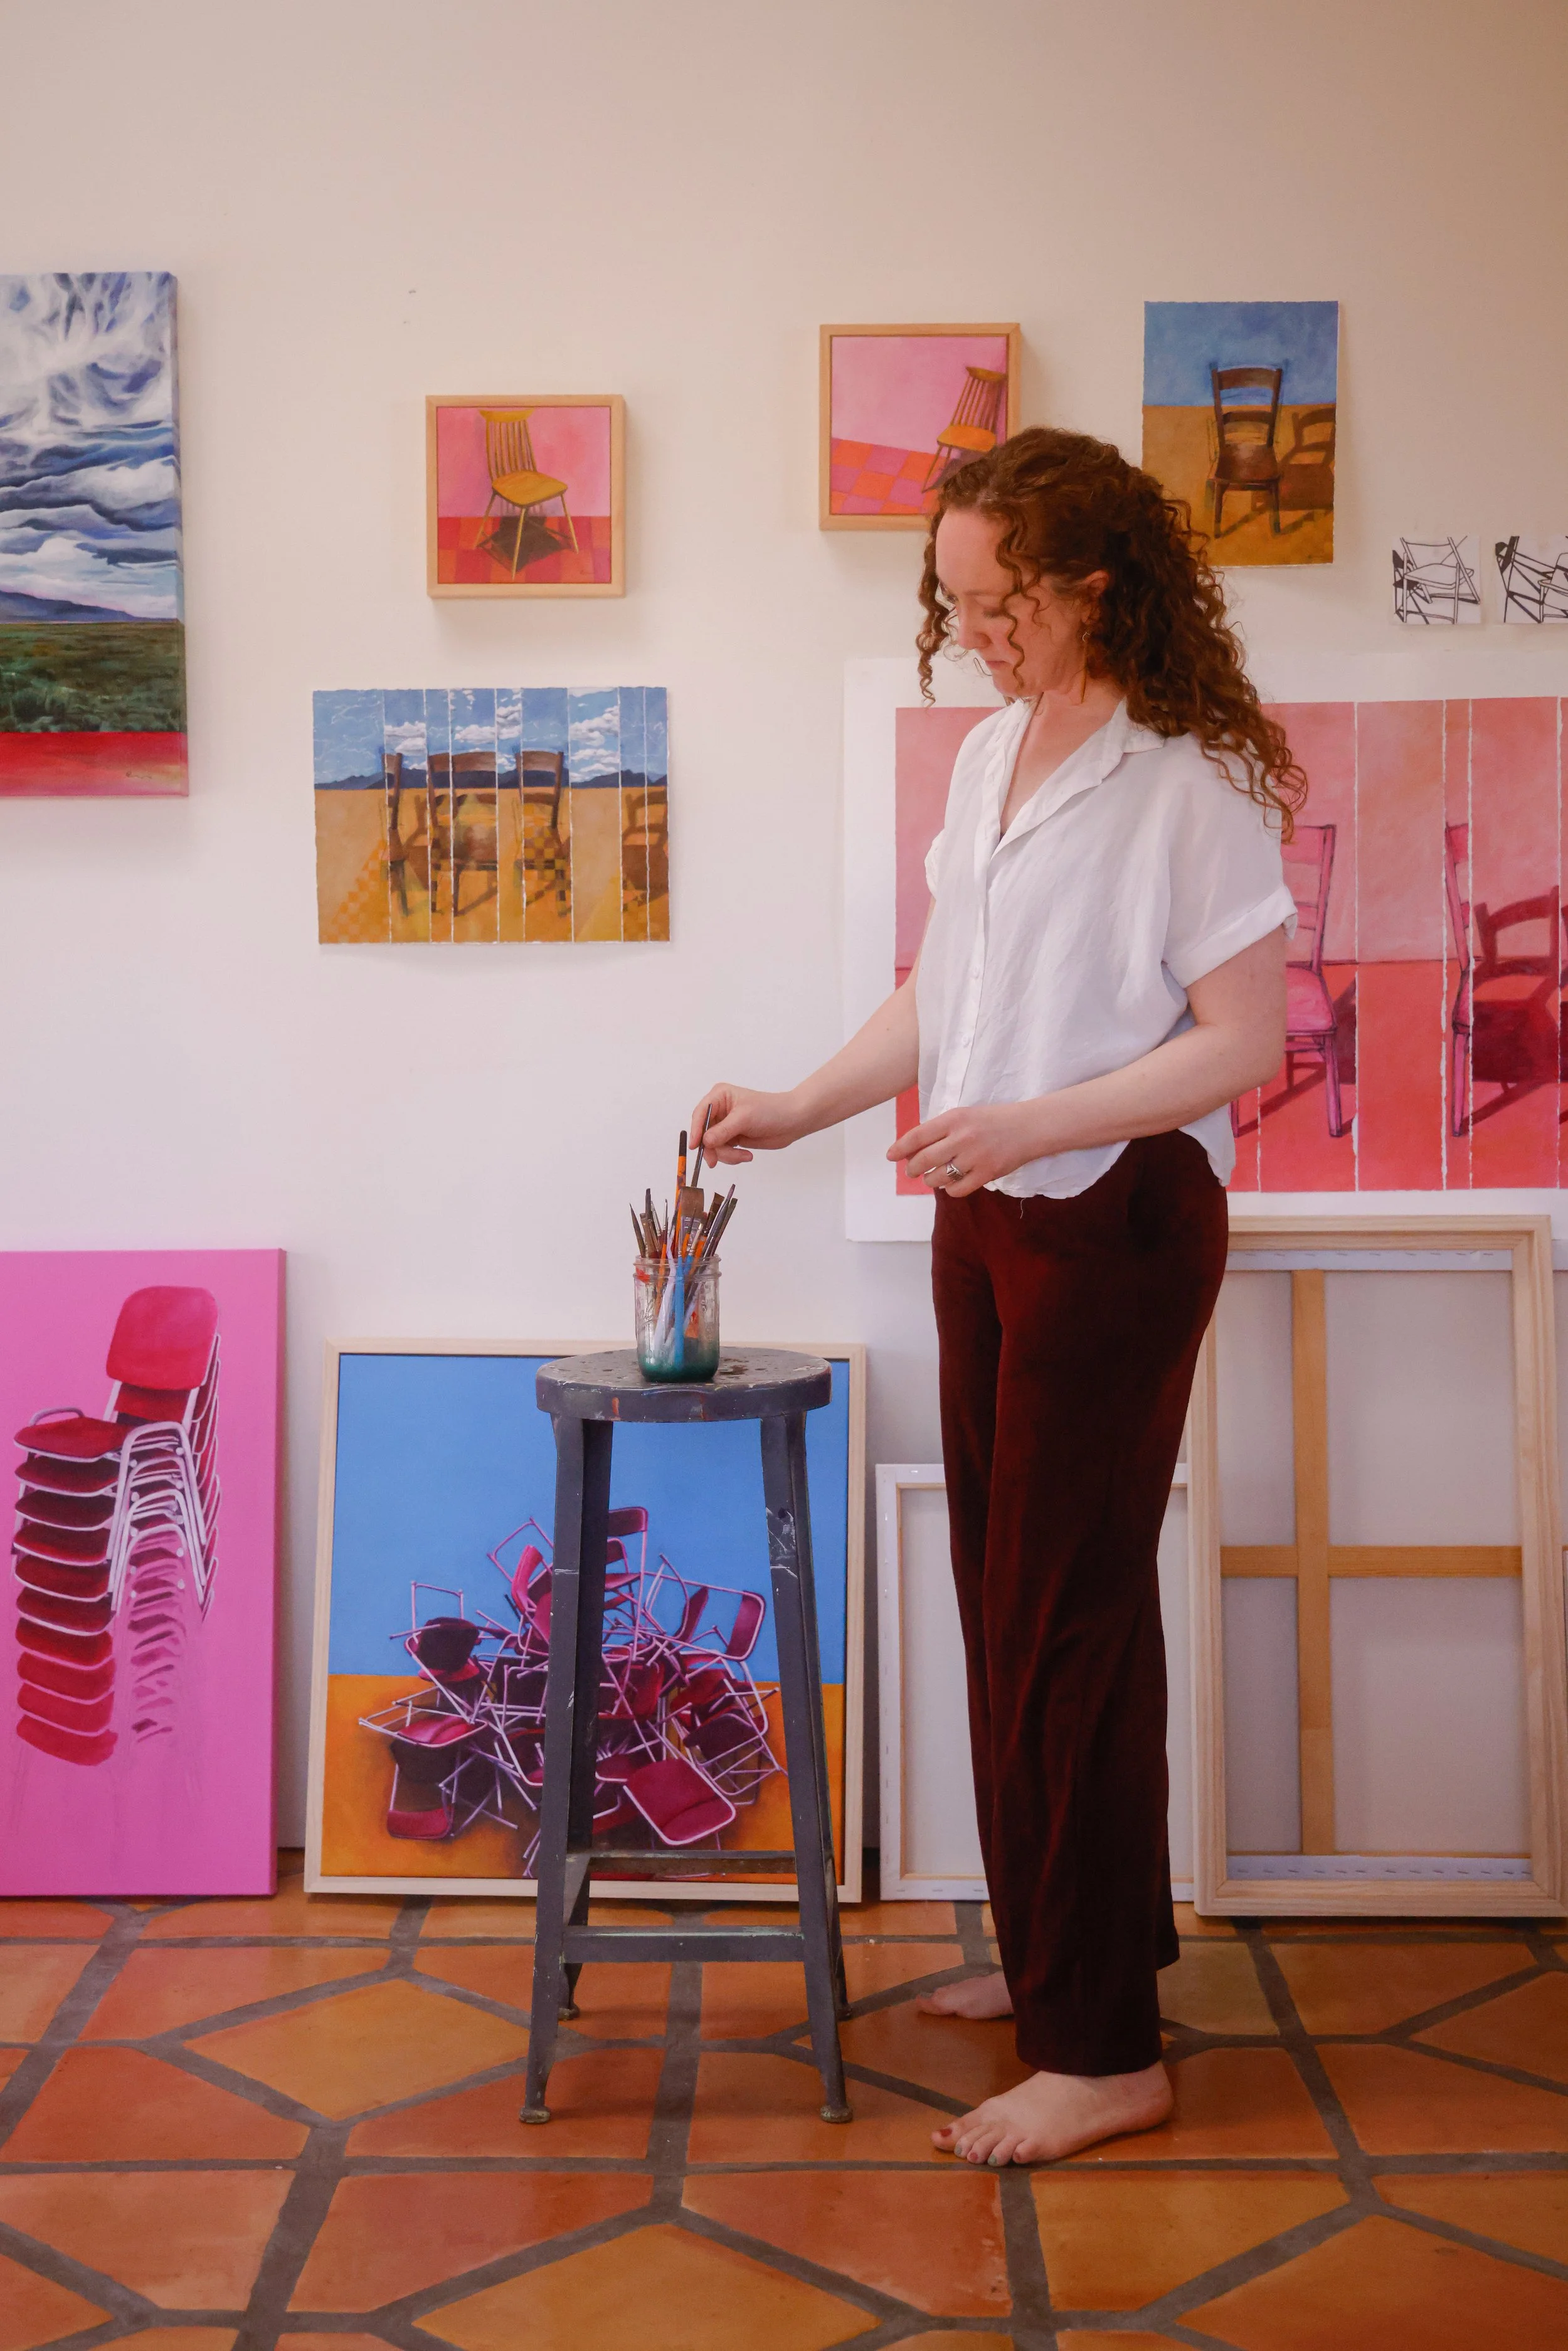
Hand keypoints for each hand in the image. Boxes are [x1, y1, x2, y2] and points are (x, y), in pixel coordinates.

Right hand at [689, 1082, 803, 1165]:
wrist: (792, 1121)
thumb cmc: (771, 1111)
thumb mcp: (744, 1118)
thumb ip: (722, 1131)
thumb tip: (704, 1142)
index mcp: (719, 1096)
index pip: (700, 1114)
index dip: (695, 1131)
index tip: (695, 1146)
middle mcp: (720, 1110)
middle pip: (704, 1133)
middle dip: (713, 1148)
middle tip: (715, 1161)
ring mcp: (725, 1125)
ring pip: (713, 1146)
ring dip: (726, 1155)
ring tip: (744, 1156)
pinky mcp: (732, 1138)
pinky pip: (723, 1152)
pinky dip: (732, 1157)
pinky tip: (747, 1155)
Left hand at [889, 1102, 1038, 1195]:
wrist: (1028, 1127)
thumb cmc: (993, 1120)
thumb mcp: (965, 1115)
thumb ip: (941, 1129)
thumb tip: (913, 1148)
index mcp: (954, 1119)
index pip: (918, 1136)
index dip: (900, 1148)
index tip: (890, 1156)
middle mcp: (962, 1137)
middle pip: (924, 1160)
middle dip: (912, 1168)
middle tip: (911, 1171)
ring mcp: (975, 1157)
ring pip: (938, 1177)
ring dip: (930, 1180)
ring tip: (931, 1178)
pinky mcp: (987, 1174)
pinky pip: (957, 1189)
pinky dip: (950, 1190)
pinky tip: (951, 1184)